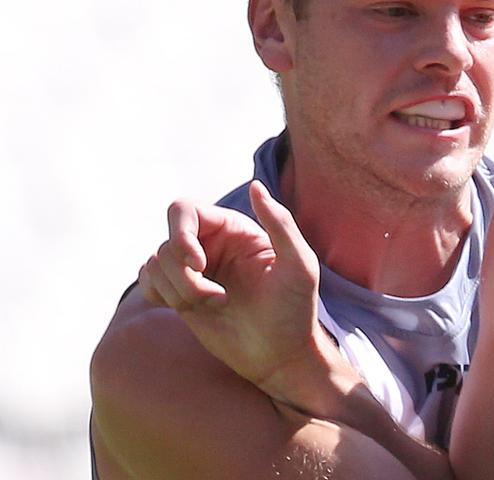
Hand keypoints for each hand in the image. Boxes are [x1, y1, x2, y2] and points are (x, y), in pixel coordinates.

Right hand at [139, 182, 329, 401]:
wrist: (281, 355)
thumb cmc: (296, 309)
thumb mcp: (300, 265)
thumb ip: (281, 223)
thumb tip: (255, 185)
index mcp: (235, 229)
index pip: (184, 210)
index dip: (180, 234)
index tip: (198, 264)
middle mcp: (210, 244)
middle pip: (167, 242)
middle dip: (181, 274)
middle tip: (215, 298)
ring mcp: (193, 270)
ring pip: (154, 264)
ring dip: (180, 291)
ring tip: (217, 306)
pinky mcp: (179, 294)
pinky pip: (146, 282)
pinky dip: (160, 296)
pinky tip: (191, 309)